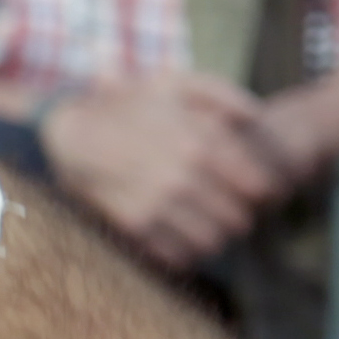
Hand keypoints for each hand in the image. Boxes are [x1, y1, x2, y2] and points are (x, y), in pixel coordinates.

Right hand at [38, 70, 289, 273]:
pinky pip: (177, 255)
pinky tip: (182, 234)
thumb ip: (224, 95)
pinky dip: (186, 250)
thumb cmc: (131, 106)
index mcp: (201, 145)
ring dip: (216, 236)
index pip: (257, 186)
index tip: (260, 189)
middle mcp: (182, 180)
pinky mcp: (135, 226)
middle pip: (238, 220)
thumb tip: (255, 118)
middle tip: (234, 209)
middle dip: (241, 216)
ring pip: (211, 242)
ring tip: (210, 224)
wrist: (73, 134)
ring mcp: (157, 206)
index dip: (265, 191)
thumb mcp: (177, 84)